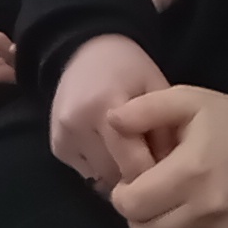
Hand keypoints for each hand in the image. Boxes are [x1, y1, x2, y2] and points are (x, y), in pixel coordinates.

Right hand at [48, 34, 169, 189]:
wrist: (86, 50)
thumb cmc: (129, 68)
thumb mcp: (156, 88)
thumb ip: (166, 130)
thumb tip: (169, 173)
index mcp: (105, 105)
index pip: (133, 163)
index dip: (156, 174)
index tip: (170, 173)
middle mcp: (77, 123)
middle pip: (115, 175)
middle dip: (137, 175)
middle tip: (152, 160)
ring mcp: (63, 136)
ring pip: (101, 178)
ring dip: (119, 172)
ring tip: (130, 149)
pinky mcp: (57, 146)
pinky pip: (87, 172)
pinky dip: (102, 167)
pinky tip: (109, 145)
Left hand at [104, 87, 227, 227]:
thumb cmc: (225, 118)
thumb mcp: (186, 99)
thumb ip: (145, 109)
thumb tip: (111, 120)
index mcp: (190, 171)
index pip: (134, 205)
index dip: (121, 194)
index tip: (129, 180)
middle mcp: (206, 206)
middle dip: (134, 214)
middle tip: (143, 192)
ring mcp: (220, 227)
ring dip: (155, 224)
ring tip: (165, 198)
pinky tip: (186, 205)